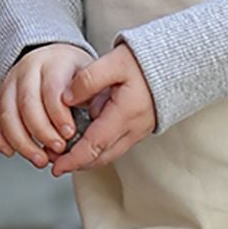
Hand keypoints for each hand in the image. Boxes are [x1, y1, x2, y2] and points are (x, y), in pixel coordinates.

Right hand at [0, 43, 90, 168]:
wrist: (54, 58)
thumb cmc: (75, 74)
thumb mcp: (90, 77)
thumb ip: (92, 98)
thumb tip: (95, 128)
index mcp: (53, 63)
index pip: (51, 89)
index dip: (59, 115)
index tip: (69, 134)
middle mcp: (27, 70)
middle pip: (26, 104)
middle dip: (42, 132)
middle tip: (58, 150)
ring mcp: (9, 84)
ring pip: (6, 114)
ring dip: (22, 142)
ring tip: (40, 159)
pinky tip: (10, 152)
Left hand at [48, 45, 155, 177]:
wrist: (174, 63)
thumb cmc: (144, 61)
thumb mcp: (114, 62)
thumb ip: (87, 80)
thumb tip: (66, 99)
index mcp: (125, 115)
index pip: (95, 146)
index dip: (73, 159)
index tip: (57, 166)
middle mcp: (133, 129)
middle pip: (100, 157)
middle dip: (76, 163)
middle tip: (54, 161)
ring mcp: (137, 131)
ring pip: (108, 154)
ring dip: (85, 158)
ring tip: (63, 153)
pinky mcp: (137, 129)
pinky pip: (114, 146)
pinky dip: (96, 149)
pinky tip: (82, 141)